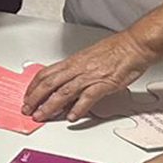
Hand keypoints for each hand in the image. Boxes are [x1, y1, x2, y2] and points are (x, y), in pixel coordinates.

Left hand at [23, 31, 154, 122]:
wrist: (134, 45)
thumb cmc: (115, 50)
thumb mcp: (88, 58)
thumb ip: (76, 72)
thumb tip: (66, 85)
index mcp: (73, 62)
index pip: (45, 74)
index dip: (33, 86)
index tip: (27, 96)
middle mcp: (77, 69)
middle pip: (49, 84)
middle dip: (35, 99)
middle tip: (27, 110)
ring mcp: (89, 77)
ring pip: (63, 92)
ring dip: (49, 106)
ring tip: (42, 116)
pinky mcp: (103, 84)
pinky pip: (87, 97)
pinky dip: (78, 108)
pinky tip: (72, 117)